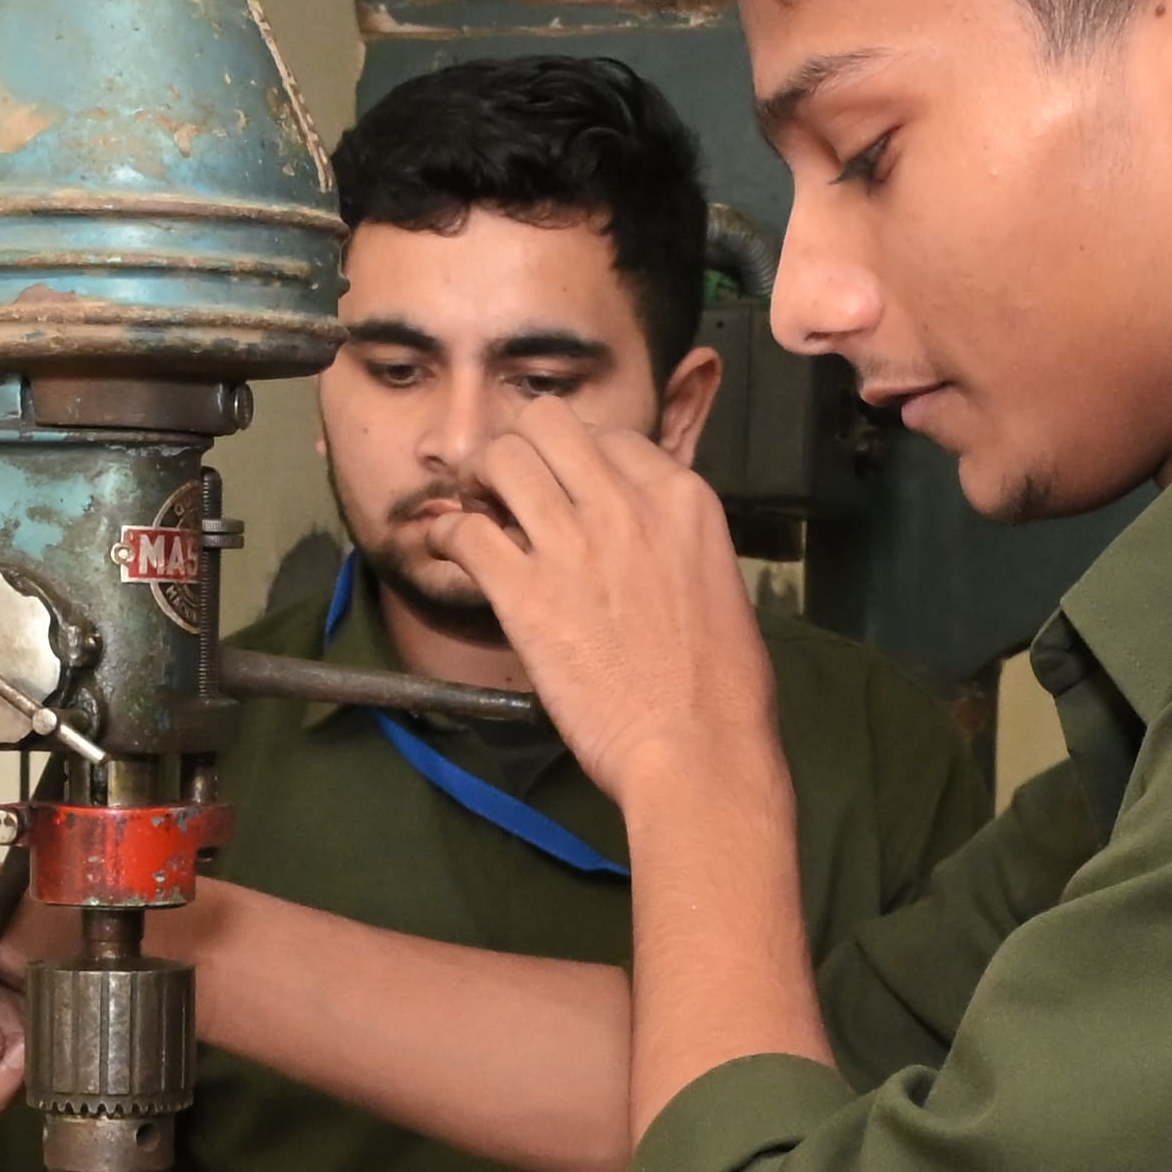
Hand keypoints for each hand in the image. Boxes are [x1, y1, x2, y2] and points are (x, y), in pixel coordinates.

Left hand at [430, 396, 782, 833]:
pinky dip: (448, 535)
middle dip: (521, 445)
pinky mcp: (525, 593)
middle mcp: (625, 504)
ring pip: (501, 458)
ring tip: (479, 509)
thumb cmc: (723, 688)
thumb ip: (674, 542)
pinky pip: (465, 531)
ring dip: (478, 477)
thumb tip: (641, 542)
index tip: (566, 492)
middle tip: (508, 487)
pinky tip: (452, 551)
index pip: (613, 437)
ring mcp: (573, 545)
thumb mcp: (718, 581)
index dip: (580, 460)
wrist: (697, 749)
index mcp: (682, 499)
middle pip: (548, 422)